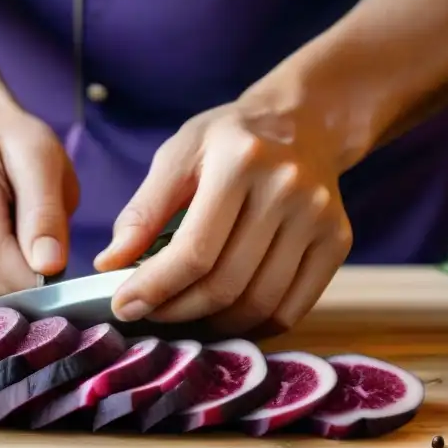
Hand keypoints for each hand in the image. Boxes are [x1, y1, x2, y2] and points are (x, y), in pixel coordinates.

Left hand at [94, 98, 353, 335]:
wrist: (303, 122)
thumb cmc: (229, 140)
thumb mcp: (178, 154)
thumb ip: (143, 210)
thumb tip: (109, 264)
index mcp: (241, 161)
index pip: (194, 251)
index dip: (154, 288)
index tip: (124, 306)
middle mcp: (288, 189)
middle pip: (226, 283)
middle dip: (178, 310)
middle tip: (150, 313)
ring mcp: (319, 218)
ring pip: (259, 304)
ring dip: (214, 323)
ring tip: (185, 315)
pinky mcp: (338, 241)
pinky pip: (291, 309)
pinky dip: (254, 325)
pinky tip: (226, 315)